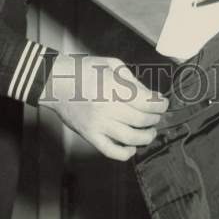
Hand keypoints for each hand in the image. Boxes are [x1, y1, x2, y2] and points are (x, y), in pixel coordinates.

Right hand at [38, 54, 167, 160]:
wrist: (55, 82)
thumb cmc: (83, 69)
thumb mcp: (110, 64)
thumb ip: (131, 79)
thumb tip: (148, 94)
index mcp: (113, 87)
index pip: (146, 101)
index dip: (160, 104)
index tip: (163, 103)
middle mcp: (107, 108)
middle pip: (141, 119)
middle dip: (155, 118)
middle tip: (157, 115)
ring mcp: (98, 125)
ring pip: (130, 138)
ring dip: (146, 137)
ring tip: (150, 132)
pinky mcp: (90, 136)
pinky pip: (111, 151)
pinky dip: (125, 153)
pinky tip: (132, 148)